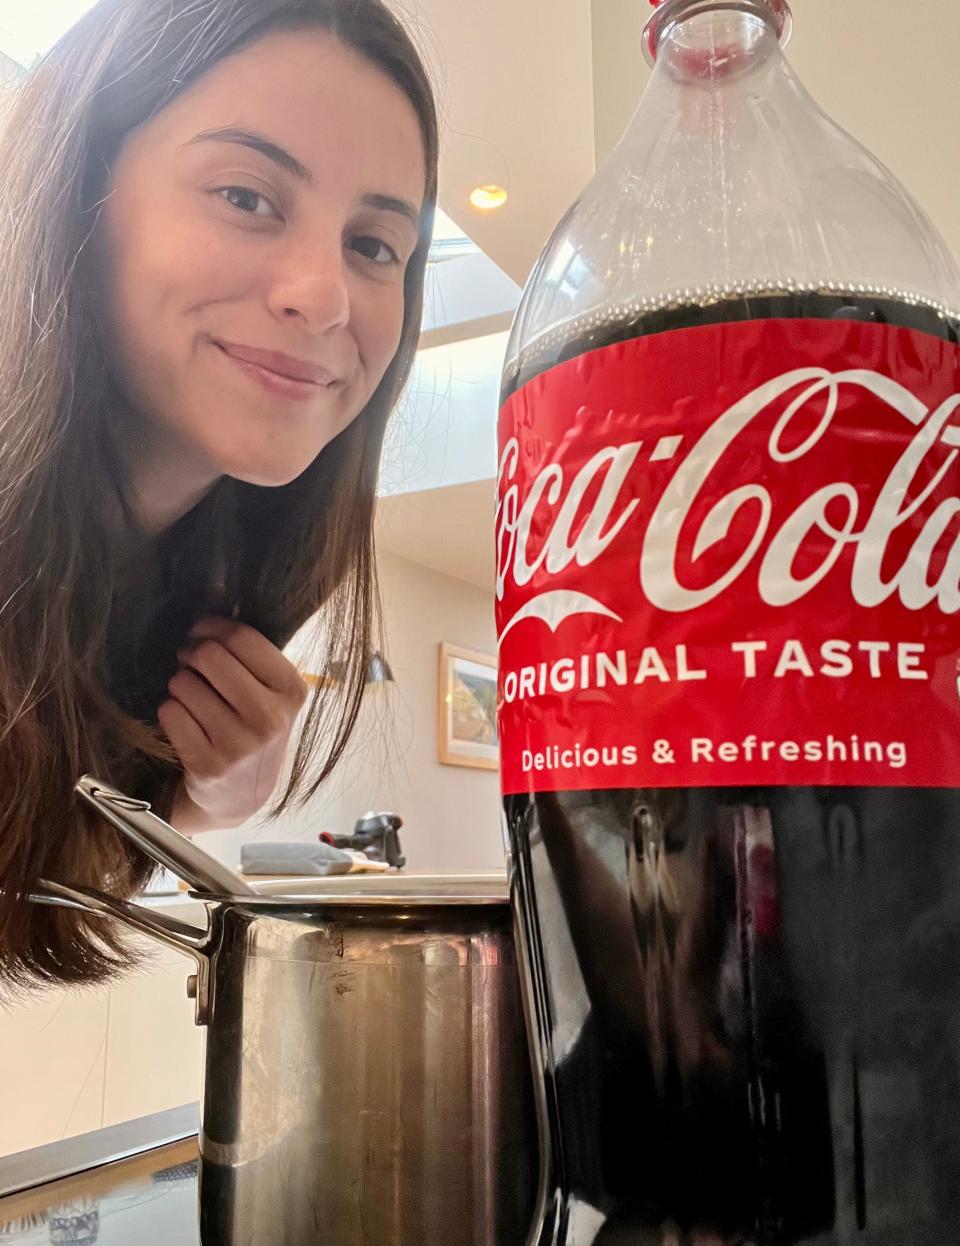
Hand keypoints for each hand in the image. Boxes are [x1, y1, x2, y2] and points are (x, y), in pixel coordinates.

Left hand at [158, 615, 308, 828]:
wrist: (244, 794)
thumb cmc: (254, 728)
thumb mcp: (273, 694)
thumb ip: (253, 655)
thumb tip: (215, 596)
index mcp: (292, 691)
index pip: (243, 637)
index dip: (211, 626)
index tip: (200, 631)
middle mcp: (270, 718)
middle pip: (210, 656)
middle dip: (191, 653)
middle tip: (188, 660)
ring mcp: (239, 744)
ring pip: (184, 683)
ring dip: (179, 684)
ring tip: (192, 698)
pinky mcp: (208, 764)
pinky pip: (170, 712)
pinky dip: (170, 711)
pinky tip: (185, 722)